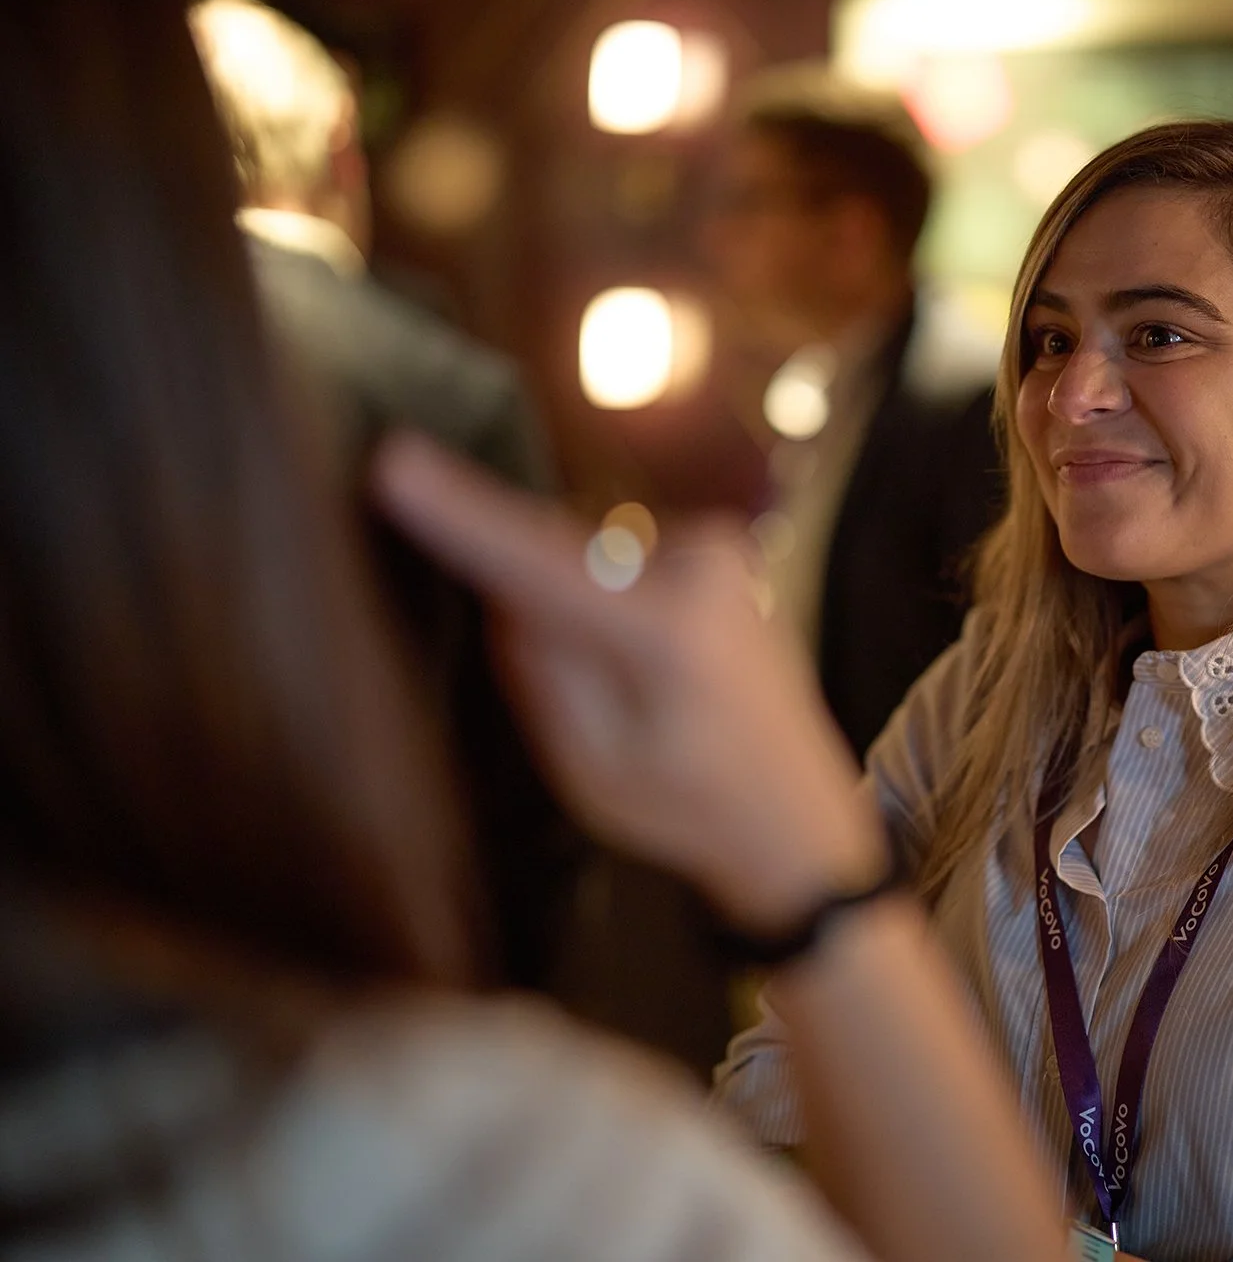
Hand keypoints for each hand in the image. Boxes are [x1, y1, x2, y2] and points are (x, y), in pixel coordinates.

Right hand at [369, 434, 882, 932]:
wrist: (797, 812)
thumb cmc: (687, 806)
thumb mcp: (588, 763)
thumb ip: (537, 667)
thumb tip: (504, 589)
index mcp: (667, 632)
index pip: (535, 560)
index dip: (458, 513)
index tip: (392, 463)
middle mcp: (702, 568)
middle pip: (558, 558)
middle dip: (529, 605)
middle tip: (592, 698)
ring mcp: (720, 551)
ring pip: (589, 562)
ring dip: (576, 611)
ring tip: (636, 697)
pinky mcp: (721, 549)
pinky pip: (621, 564)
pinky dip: (609, 605)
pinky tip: (652, 671)